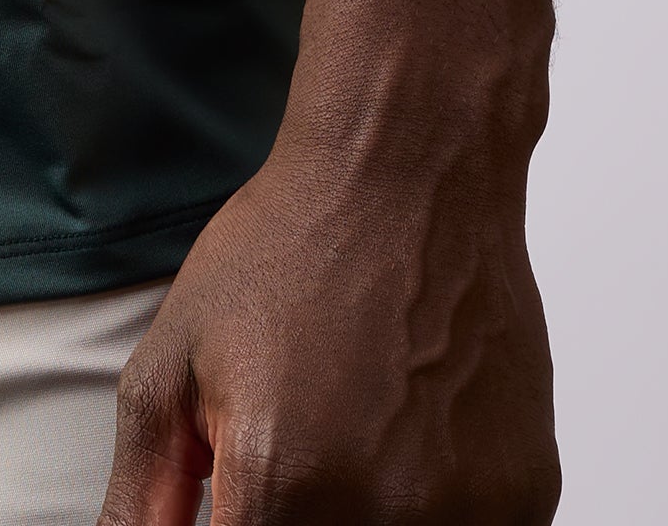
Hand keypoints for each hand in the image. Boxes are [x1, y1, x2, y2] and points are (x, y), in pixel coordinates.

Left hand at [96, 138, 560, 523]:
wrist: (407, 176)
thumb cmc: (284, 255)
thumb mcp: (170, 366)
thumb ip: (142, 494)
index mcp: (280, 483)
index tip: (233, 498)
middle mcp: (382, 514)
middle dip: (288, 514)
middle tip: (294, 449)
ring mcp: (466, 514)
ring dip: (359, 514)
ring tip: (346, 431)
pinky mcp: (524, 501)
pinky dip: (425, 510)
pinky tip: (406, 438)